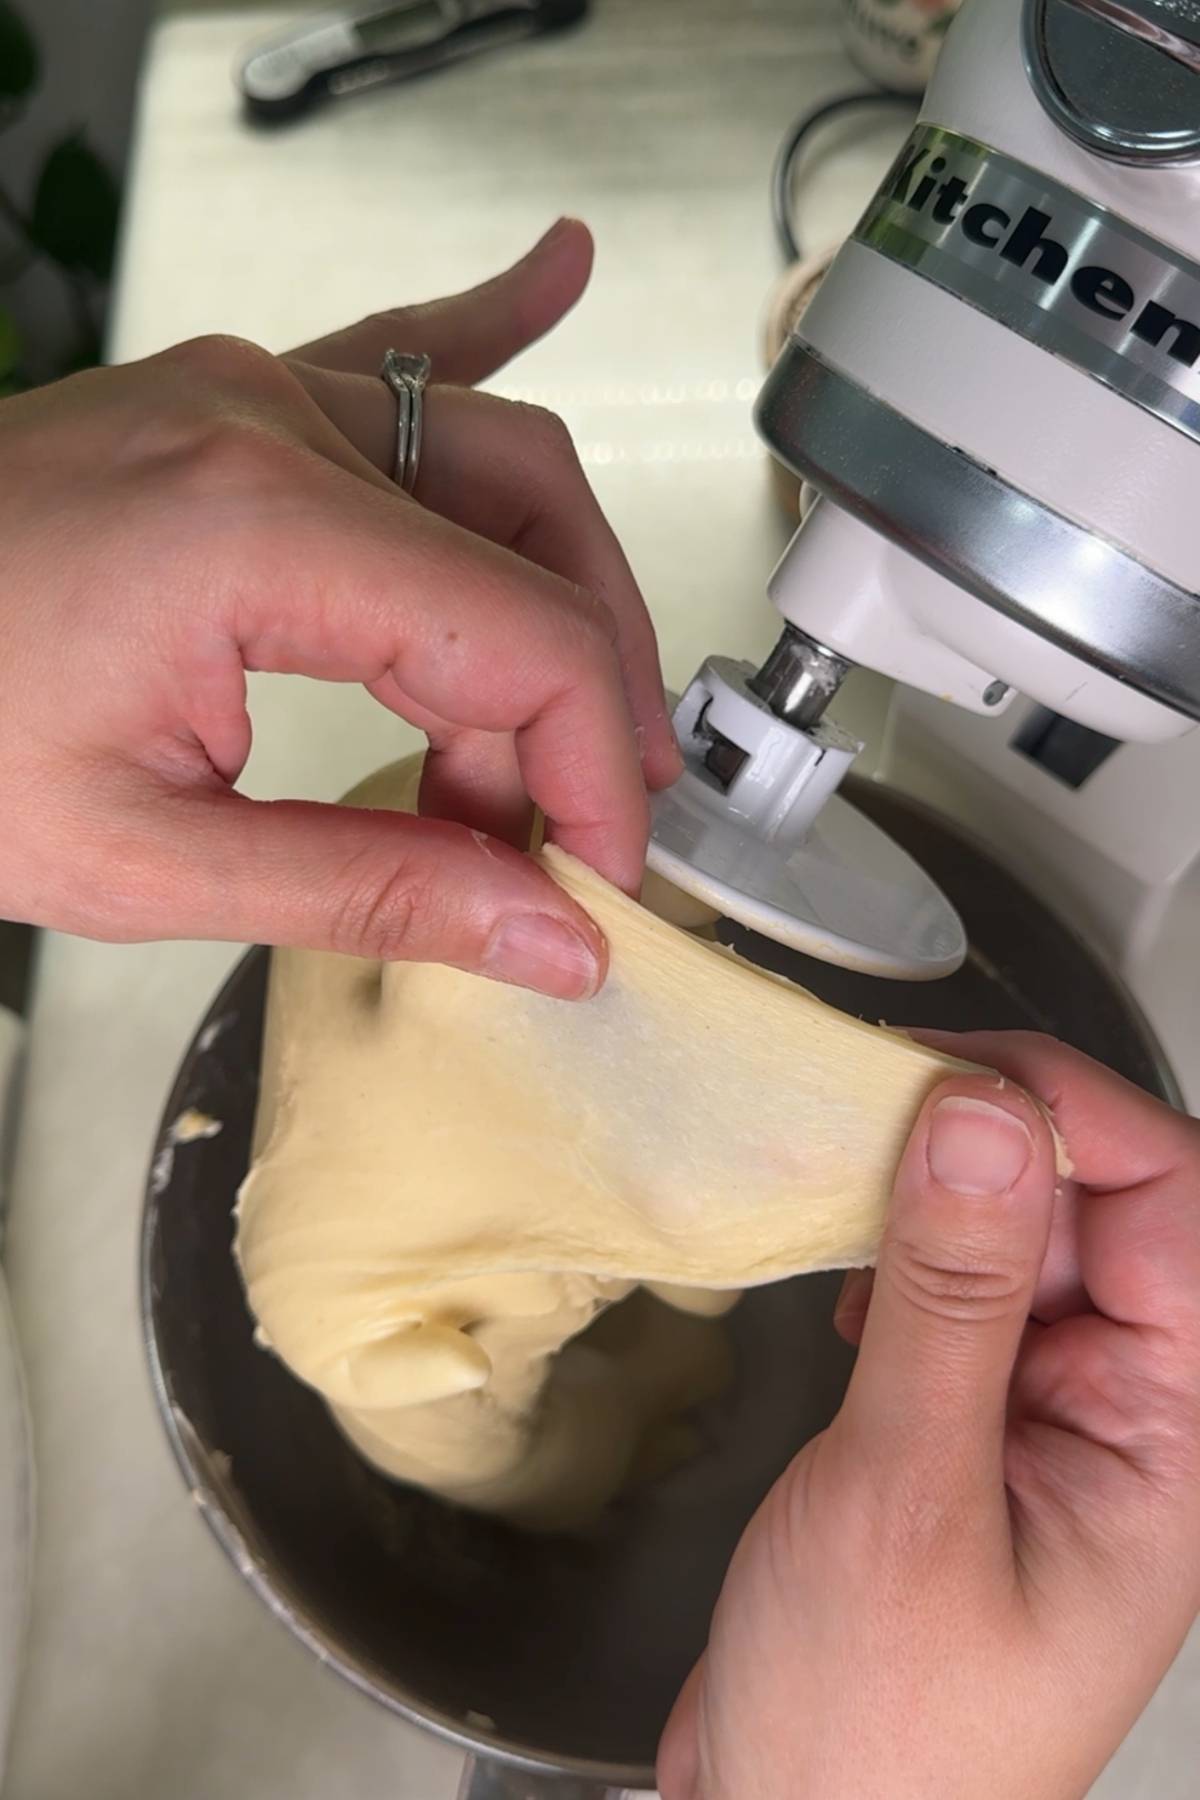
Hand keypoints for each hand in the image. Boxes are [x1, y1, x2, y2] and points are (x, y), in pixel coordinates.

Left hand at [0, 220, 679, 996]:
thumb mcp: (143, 860)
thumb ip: (370, 891)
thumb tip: (539, 933)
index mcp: (256, 528)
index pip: (526, 639)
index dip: (596, 771)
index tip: (597, 874)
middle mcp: (268, 422)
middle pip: (538, 537)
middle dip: (584, 701)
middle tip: (570, 830)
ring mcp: (246, 393)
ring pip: (493, 458)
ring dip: (550, 601)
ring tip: (538, 741)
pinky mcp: (222, 403)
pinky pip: (392, 352)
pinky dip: (485, 332)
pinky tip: (550, 276)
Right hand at [659, 1034, 1199, 1799]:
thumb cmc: (876, 1731)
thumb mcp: (907, 1494)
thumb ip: (953, 1294)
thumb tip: (986, 1118)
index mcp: (1175, 1443)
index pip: (1178, 1208)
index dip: (1074, 1116)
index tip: (946, 1076)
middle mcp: (1135, 1418)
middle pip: (1106, 1204)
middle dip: (992, 1146)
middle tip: (870, 1124)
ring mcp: (1053, 1418)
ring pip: (1027, 1234)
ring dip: (937, 1198)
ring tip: (849, 1213)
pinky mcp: (976, 1423)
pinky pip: (967, 1290)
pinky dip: (905, 1258)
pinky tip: (854, 1297)